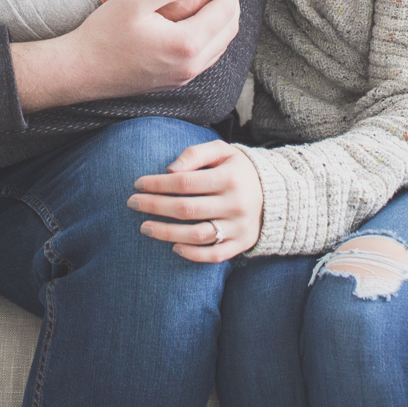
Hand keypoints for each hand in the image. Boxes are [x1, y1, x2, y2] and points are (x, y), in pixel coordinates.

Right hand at [15, 0, 239, 110]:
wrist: (82, 70)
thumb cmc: (104, 34)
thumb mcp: (135, 1)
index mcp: (185, 43)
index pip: (223, 12)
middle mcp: (190, 65)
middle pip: (228, 32)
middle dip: (231, 4)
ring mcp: (183, 76)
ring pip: (219, 47)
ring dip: (223, 22)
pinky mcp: (174, 81)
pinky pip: (206, 58)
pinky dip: (211, 37)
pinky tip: (199, 23)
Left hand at [128, 138, 261, 262]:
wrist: (275, 194)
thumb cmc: (238, 170)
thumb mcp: (222, 152)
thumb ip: (196, 153)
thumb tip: (170, 169)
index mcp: (230, 178)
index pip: (185, 183)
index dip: (158, 184)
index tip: (138, 184)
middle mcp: (236, 204)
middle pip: (187, 209)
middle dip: (155, 206)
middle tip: (132, 203)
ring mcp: (239, 227)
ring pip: (197, 235)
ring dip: (167, 233)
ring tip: (145, 227)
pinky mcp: (241, 244)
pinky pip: (214, 255)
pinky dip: (193, 254)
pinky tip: (174, 247)